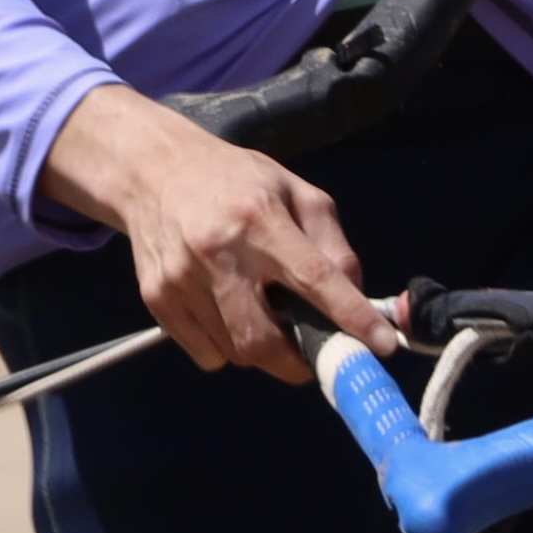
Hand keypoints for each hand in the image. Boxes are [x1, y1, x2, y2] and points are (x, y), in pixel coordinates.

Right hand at [39, 83, 394, 385]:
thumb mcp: (295, 192)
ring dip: (261, 348)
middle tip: (312, 351)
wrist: (151, 171)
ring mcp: (180, 279)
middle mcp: (216, 252)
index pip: (313, 278)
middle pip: (262, 341)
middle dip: (297, 361)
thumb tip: (358, 303)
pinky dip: (227, 347)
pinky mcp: (156, 299)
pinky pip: (207, 354)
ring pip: (235, 353)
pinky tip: (226, 310)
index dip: (351, 317)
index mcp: (258, 218)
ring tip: (262, 313)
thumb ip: (332, 246)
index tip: (381, 346)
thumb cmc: (235, 180)